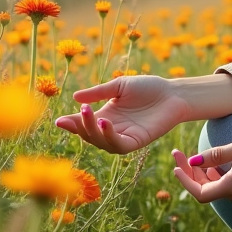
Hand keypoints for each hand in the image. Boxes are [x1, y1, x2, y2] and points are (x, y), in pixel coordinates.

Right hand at [55, 75, 189, 153]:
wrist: (173, 92)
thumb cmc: (148, 87)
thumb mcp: (119, 86)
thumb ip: (98, 93)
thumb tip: (75, 98)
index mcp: (105, 116)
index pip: (83, 123)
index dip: (71, 124)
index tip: (58, 121)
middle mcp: (112, 129)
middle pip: (89, 135)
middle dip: (80, 126)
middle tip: (79, 112)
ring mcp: (124, 137)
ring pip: (101, 142)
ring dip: (93, 131)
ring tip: (91, 115)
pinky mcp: (137, 142)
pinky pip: (119, 145)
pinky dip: (109, 136)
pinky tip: (105, 123)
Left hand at [171, 135, 231, 203]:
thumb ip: (216, 155)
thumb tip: (194, 162)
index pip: (199, 193)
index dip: (185, 180)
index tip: (175, 165)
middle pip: (204, 190)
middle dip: (189, 173)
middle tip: (179, 154)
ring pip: (214, 188)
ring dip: (200, 174)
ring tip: (191, 157)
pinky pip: (225, 185)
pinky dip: (214, 175)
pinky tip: (212, 163)